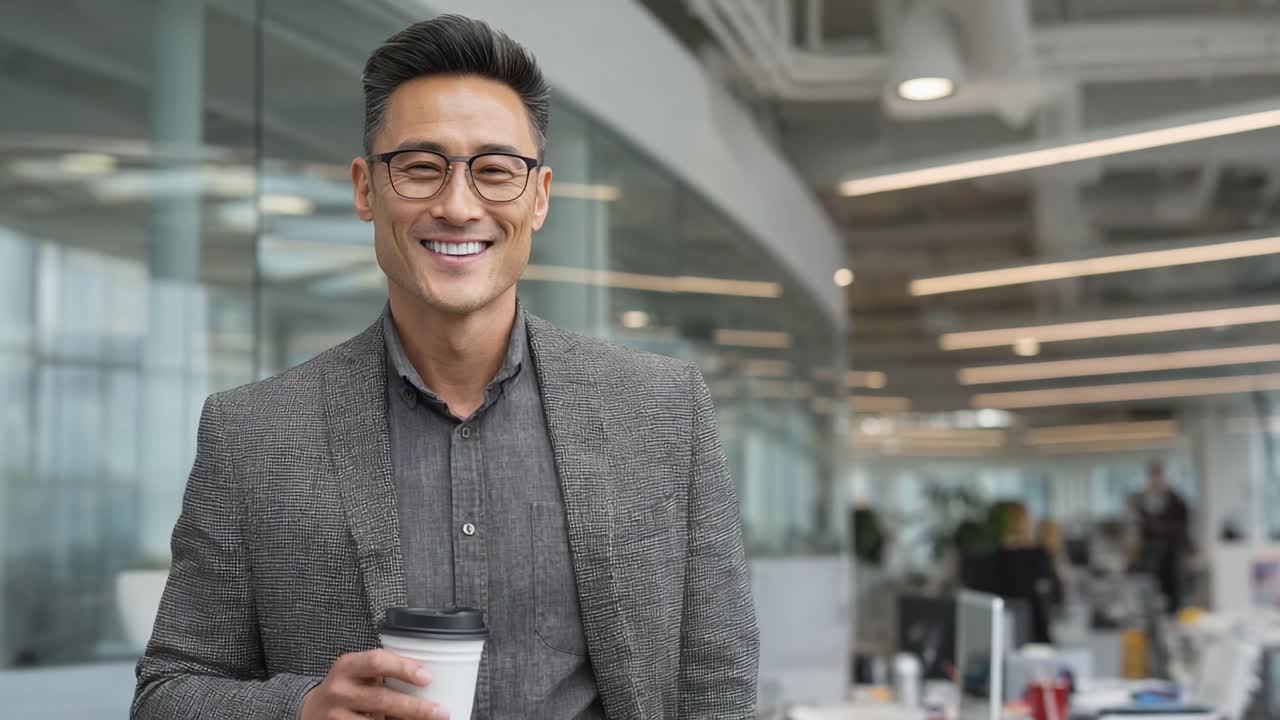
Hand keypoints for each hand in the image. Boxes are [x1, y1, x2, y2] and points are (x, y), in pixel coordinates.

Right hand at [300, 648, 448, 719]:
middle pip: (381, 699)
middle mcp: (339, 690)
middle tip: (440, 711)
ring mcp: (336, 715)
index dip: (404, 668)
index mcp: (347, 666)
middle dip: (414, 707)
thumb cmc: (347, 687)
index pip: (377, 661)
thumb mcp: (358, 671)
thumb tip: (428, 678)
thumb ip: (383, 670)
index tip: (427, 678)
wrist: (312, 710)